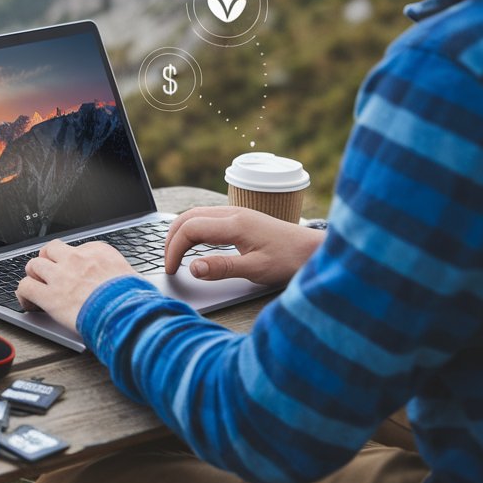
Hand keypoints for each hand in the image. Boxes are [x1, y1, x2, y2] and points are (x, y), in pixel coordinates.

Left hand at [16, 240, 134, 328]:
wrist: (127, 313)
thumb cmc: (134, 299)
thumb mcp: (133, 277)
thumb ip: (119, 275)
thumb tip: (124, 283)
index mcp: (98, 252)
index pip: (76, 248)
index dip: (71, 260)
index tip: (72, 270)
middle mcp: (77, 259)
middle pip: (51, 250)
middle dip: (47, 260)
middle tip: (49, 273)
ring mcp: (61, 276)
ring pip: (34, 265)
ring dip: (34, 275)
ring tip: (37, 286)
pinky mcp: (49, 296)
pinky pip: (25, 286)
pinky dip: (24, 294)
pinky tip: (28, 301)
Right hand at [163, 206, 324, 285]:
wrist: (314, 250)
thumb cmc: (289, 260)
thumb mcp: (256, 270)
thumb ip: (222, 268)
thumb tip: (192, 268)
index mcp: (234, 224)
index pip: (190, 229)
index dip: (174, 249)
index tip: (172, 269)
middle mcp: (232, 213)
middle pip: (187, 217)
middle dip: (171, 239)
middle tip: (168, 263)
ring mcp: (236, 213)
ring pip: (196, 215)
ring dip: (180, 232)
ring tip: (175, 255)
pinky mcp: (240, 219)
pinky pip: (207, 218)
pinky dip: (193, 230)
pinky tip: (194, 245)